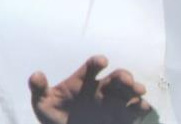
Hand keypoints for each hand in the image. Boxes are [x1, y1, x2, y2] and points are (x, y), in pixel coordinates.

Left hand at [29, 55, 152, 123]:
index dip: (96, 62)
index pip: (91, 68)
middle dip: (122, 76)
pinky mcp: (120, 118)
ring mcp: (112, 104)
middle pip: (115, 78)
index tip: (102, 61)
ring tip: (138, 91)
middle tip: (126, 80)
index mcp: (82, 82)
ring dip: (135, 89)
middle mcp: (100, 89)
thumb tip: (36, 75)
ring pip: (128, 92)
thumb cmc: (54, 115)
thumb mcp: (42, 103)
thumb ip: (39, 89)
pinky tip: (143, 107)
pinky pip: (134, 112)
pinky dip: (140, 108)